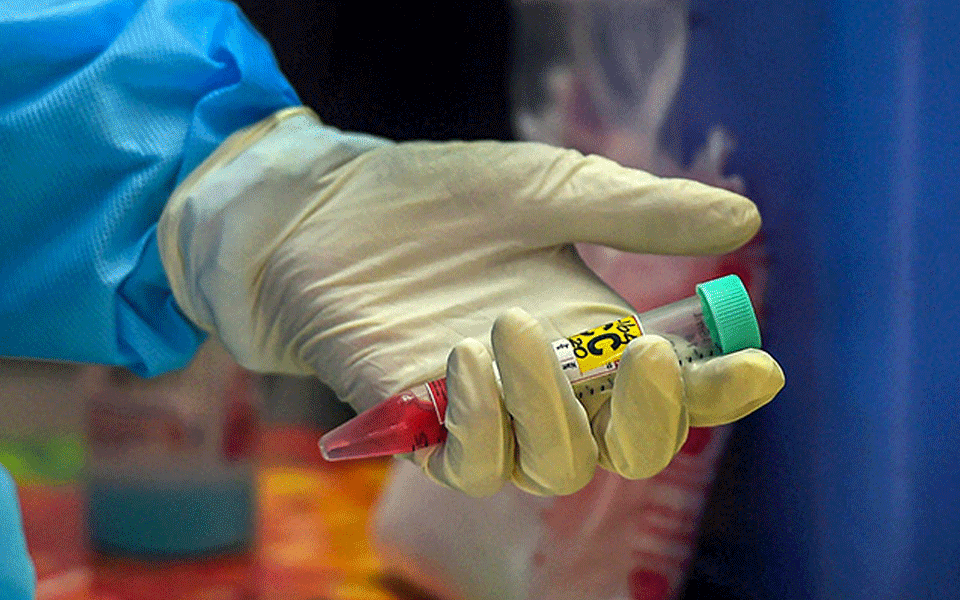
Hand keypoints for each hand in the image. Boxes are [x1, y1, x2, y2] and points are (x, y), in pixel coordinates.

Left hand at [159, 107, 783, 495]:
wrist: (325, 209)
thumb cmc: (435, 199)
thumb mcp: (547, 188)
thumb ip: (636, 209)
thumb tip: (744, 217)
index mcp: (589, 331)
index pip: (670, 387)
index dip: (718, 391)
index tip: (756, 367)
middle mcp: (544, 382)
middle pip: (624, 447)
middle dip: (647, 417)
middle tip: (647, 355)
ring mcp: (481, 409)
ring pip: (550, 464)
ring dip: (552, 411)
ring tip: (513, 327)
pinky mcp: (415, 422)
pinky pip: (466, 463)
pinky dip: (478, 425)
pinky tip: (462, 360)